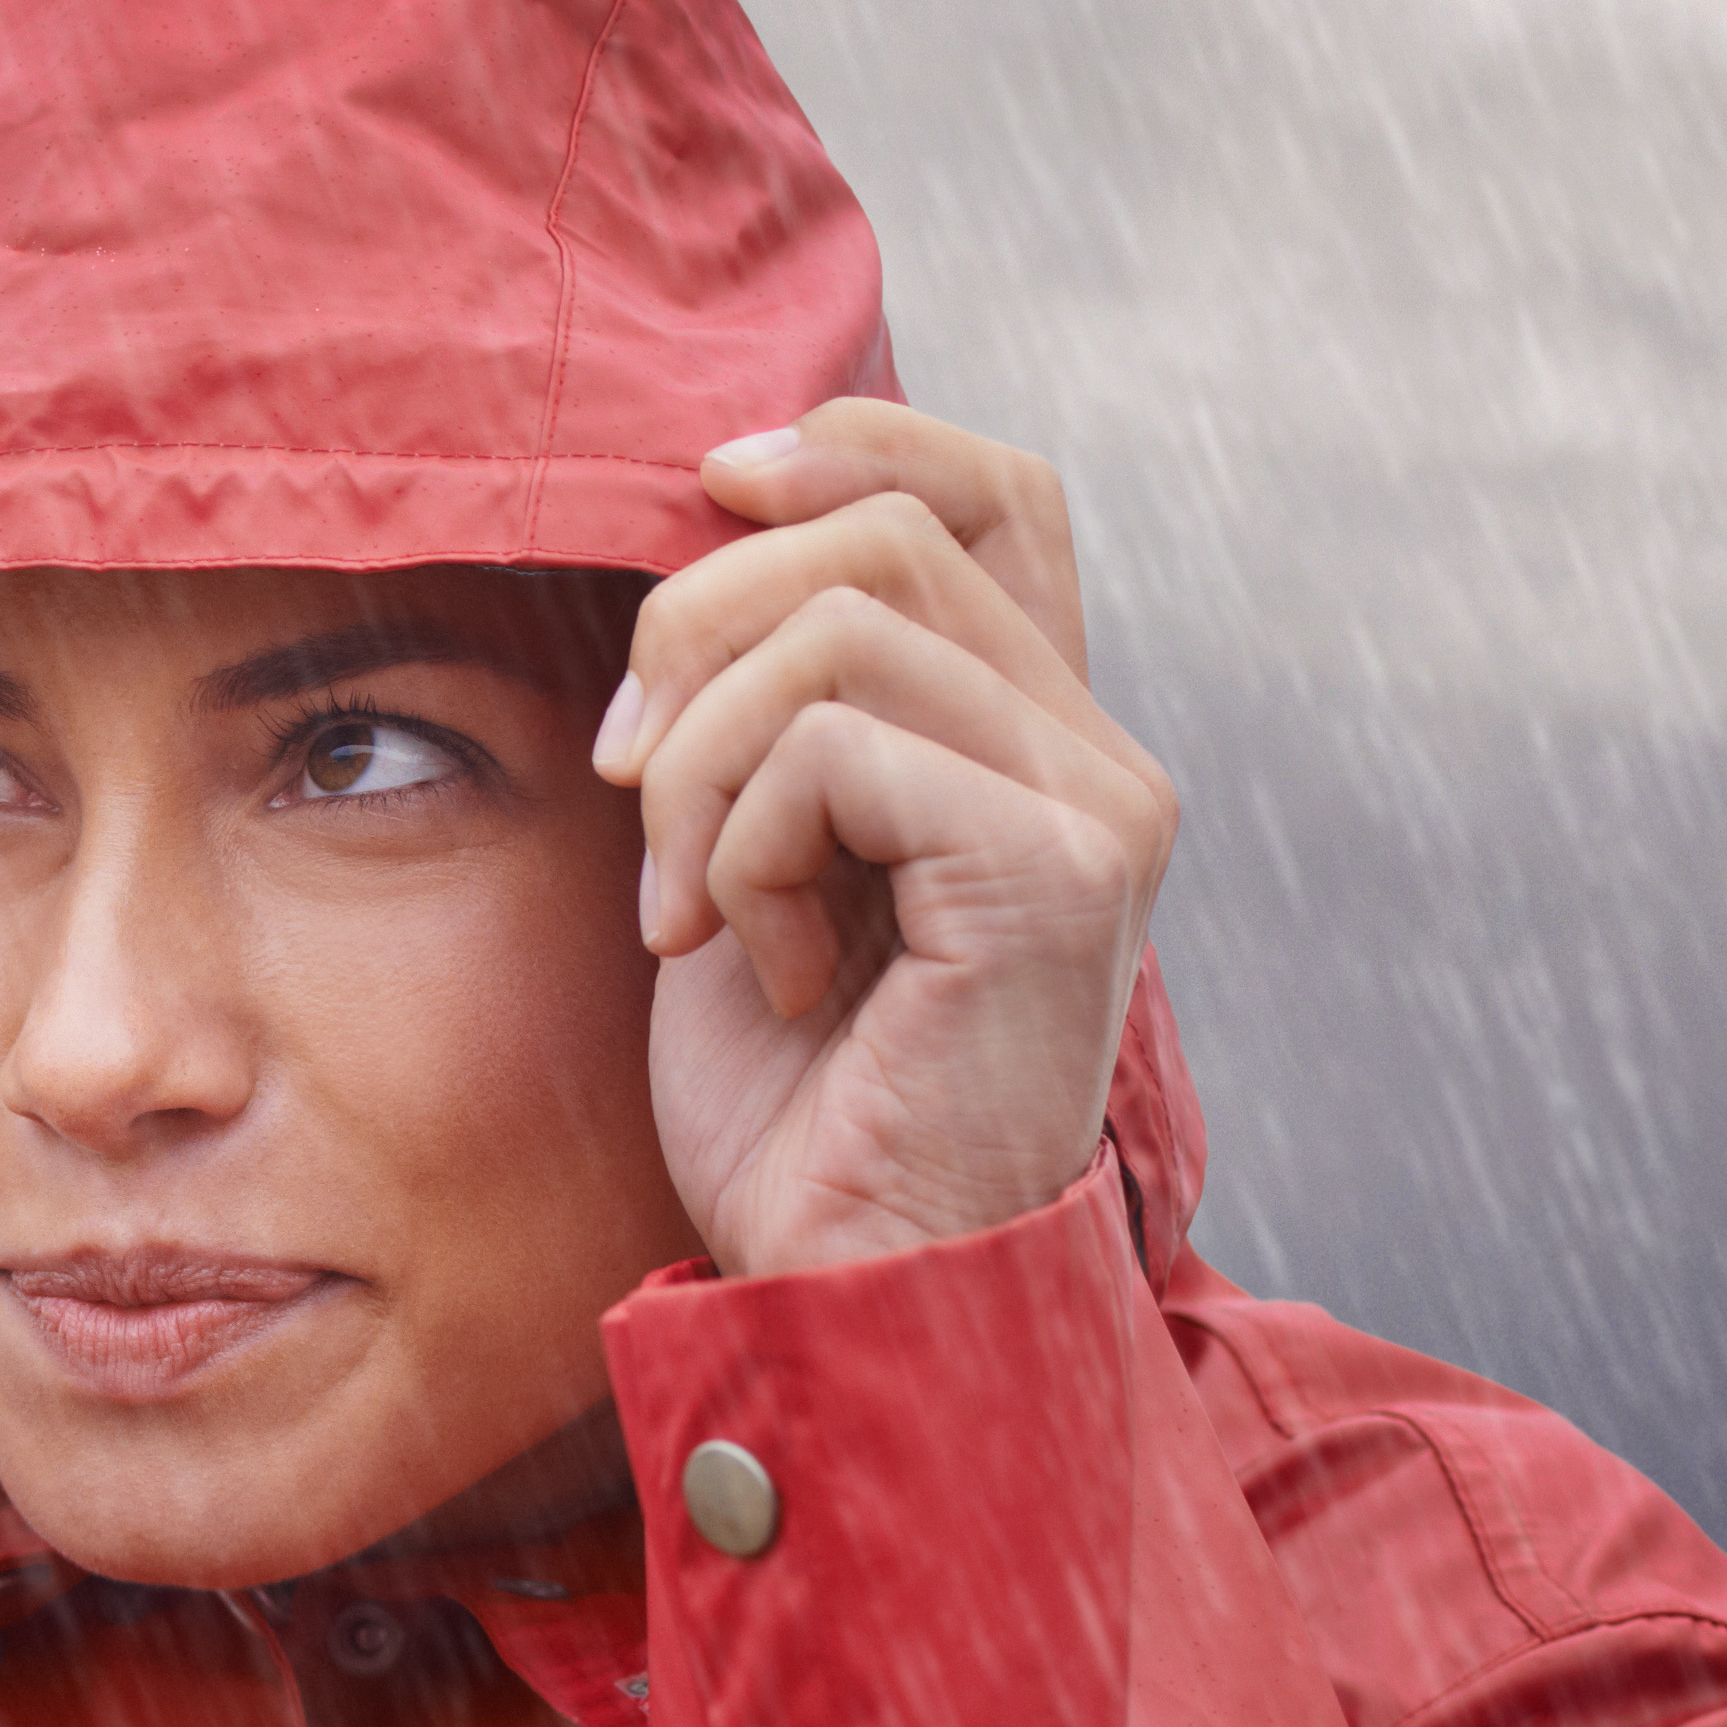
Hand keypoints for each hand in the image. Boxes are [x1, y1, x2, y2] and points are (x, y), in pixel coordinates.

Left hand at [597, 403, 1178, 1281]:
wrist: (845, 1284)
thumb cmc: (793, 1106)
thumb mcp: (755, 854)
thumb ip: (770, 702)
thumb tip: (708, 515)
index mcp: (1034, 739)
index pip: (991, 488)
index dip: (849, 442)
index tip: (702, 489)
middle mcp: (1098, 755)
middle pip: (880, 534)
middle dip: (693, 628)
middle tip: (629, 781)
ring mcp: (1096, 808)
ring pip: (839, 624)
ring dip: (700, 761)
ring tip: (694, 909)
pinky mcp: (1056, 870)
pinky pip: (834, 747)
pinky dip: (743, 846)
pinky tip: (766, 966)